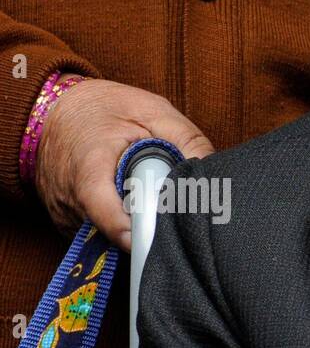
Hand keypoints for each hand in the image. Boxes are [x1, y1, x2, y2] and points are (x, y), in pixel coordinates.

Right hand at [35, 79, 213, 249]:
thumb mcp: (152, 111)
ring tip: (145, 196)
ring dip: (135, 222)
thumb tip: (215, 174)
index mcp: (89, 167)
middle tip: (170, 209)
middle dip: (148, 225)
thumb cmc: (107, 109)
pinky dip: (120, 224)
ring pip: (109, 236)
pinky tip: (128, 203)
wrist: (57, 110)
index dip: (132, 229)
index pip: (103, 210)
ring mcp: (67, 215)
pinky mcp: (67, 225)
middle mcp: (71, 198)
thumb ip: (186, 138)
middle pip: (116, 230)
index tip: (157, 237)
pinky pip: (99, 234)